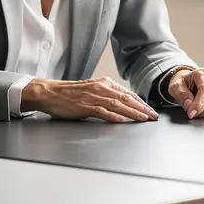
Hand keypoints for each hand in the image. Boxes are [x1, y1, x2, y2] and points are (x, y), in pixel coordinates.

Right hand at [22, 77, 159, 122]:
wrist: (50, 92)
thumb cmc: (70, 93)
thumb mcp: (92, 90)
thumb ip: (107, 95)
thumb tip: (124, 104)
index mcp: (104, 83)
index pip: (127, 93)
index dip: (141, 103)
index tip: (150, 110)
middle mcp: (101, 88)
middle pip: (126, 99)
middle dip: (142, 108)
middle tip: (153, 116)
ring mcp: (93, 97)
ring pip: (117, 104)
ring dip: (132, 112)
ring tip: (143, 119)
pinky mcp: (84, 106)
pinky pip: (101, 111)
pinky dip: (112, 116)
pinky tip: (121, 120)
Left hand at [166, 66, 203, 118]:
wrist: (189, 81)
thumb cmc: (183, 83)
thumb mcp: (175, 86)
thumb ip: (181, 94)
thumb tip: (188, 104)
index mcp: (202, 73)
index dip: (198, 104)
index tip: (191, 113)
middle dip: (201, 109)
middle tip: (191, 113)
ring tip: (195, 110)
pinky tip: (202, 110)